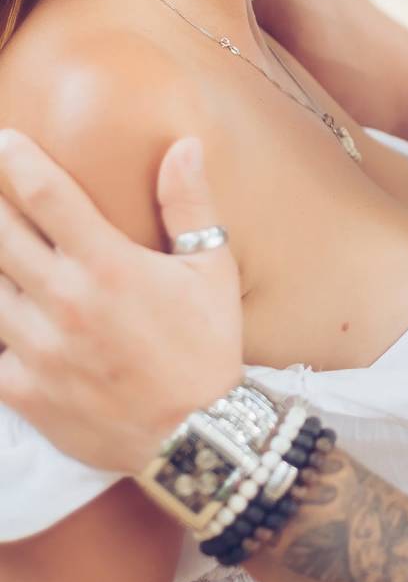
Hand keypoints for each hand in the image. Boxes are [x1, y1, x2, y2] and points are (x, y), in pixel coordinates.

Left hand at [0, 130, 241, 471]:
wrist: (196, 439)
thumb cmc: (206, 349)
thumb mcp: (212, 271)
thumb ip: (190, 205)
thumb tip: (185, 146)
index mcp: (108, 264)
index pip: (46, 195)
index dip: (16, 161)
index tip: (5, 142)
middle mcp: (64, 300)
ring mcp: (37, 347)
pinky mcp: (22, 390)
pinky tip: (2, 311)